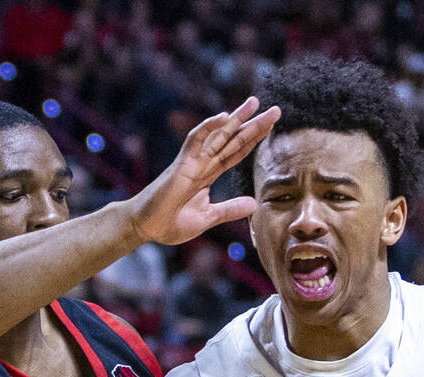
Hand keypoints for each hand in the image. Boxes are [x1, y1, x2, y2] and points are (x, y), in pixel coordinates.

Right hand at [129, 96, 279, 244]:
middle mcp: (203, 163)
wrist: (147, 227)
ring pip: (219, 135)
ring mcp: (193, 162)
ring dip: (237, 118)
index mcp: (209, 174)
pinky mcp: (182, 164)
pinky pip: (195, 140)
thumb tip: (255, 204)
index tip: (271, 126)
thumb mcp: (208, 218)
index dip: (254, 139)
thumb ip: (230, 210)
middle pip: (234, 140)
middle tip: (276, 110)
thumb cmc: (171, 222)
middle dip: (254, 125)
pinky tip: (224, 117)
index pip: (237, 152)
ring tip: (255, 102)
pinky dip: (208, 127)